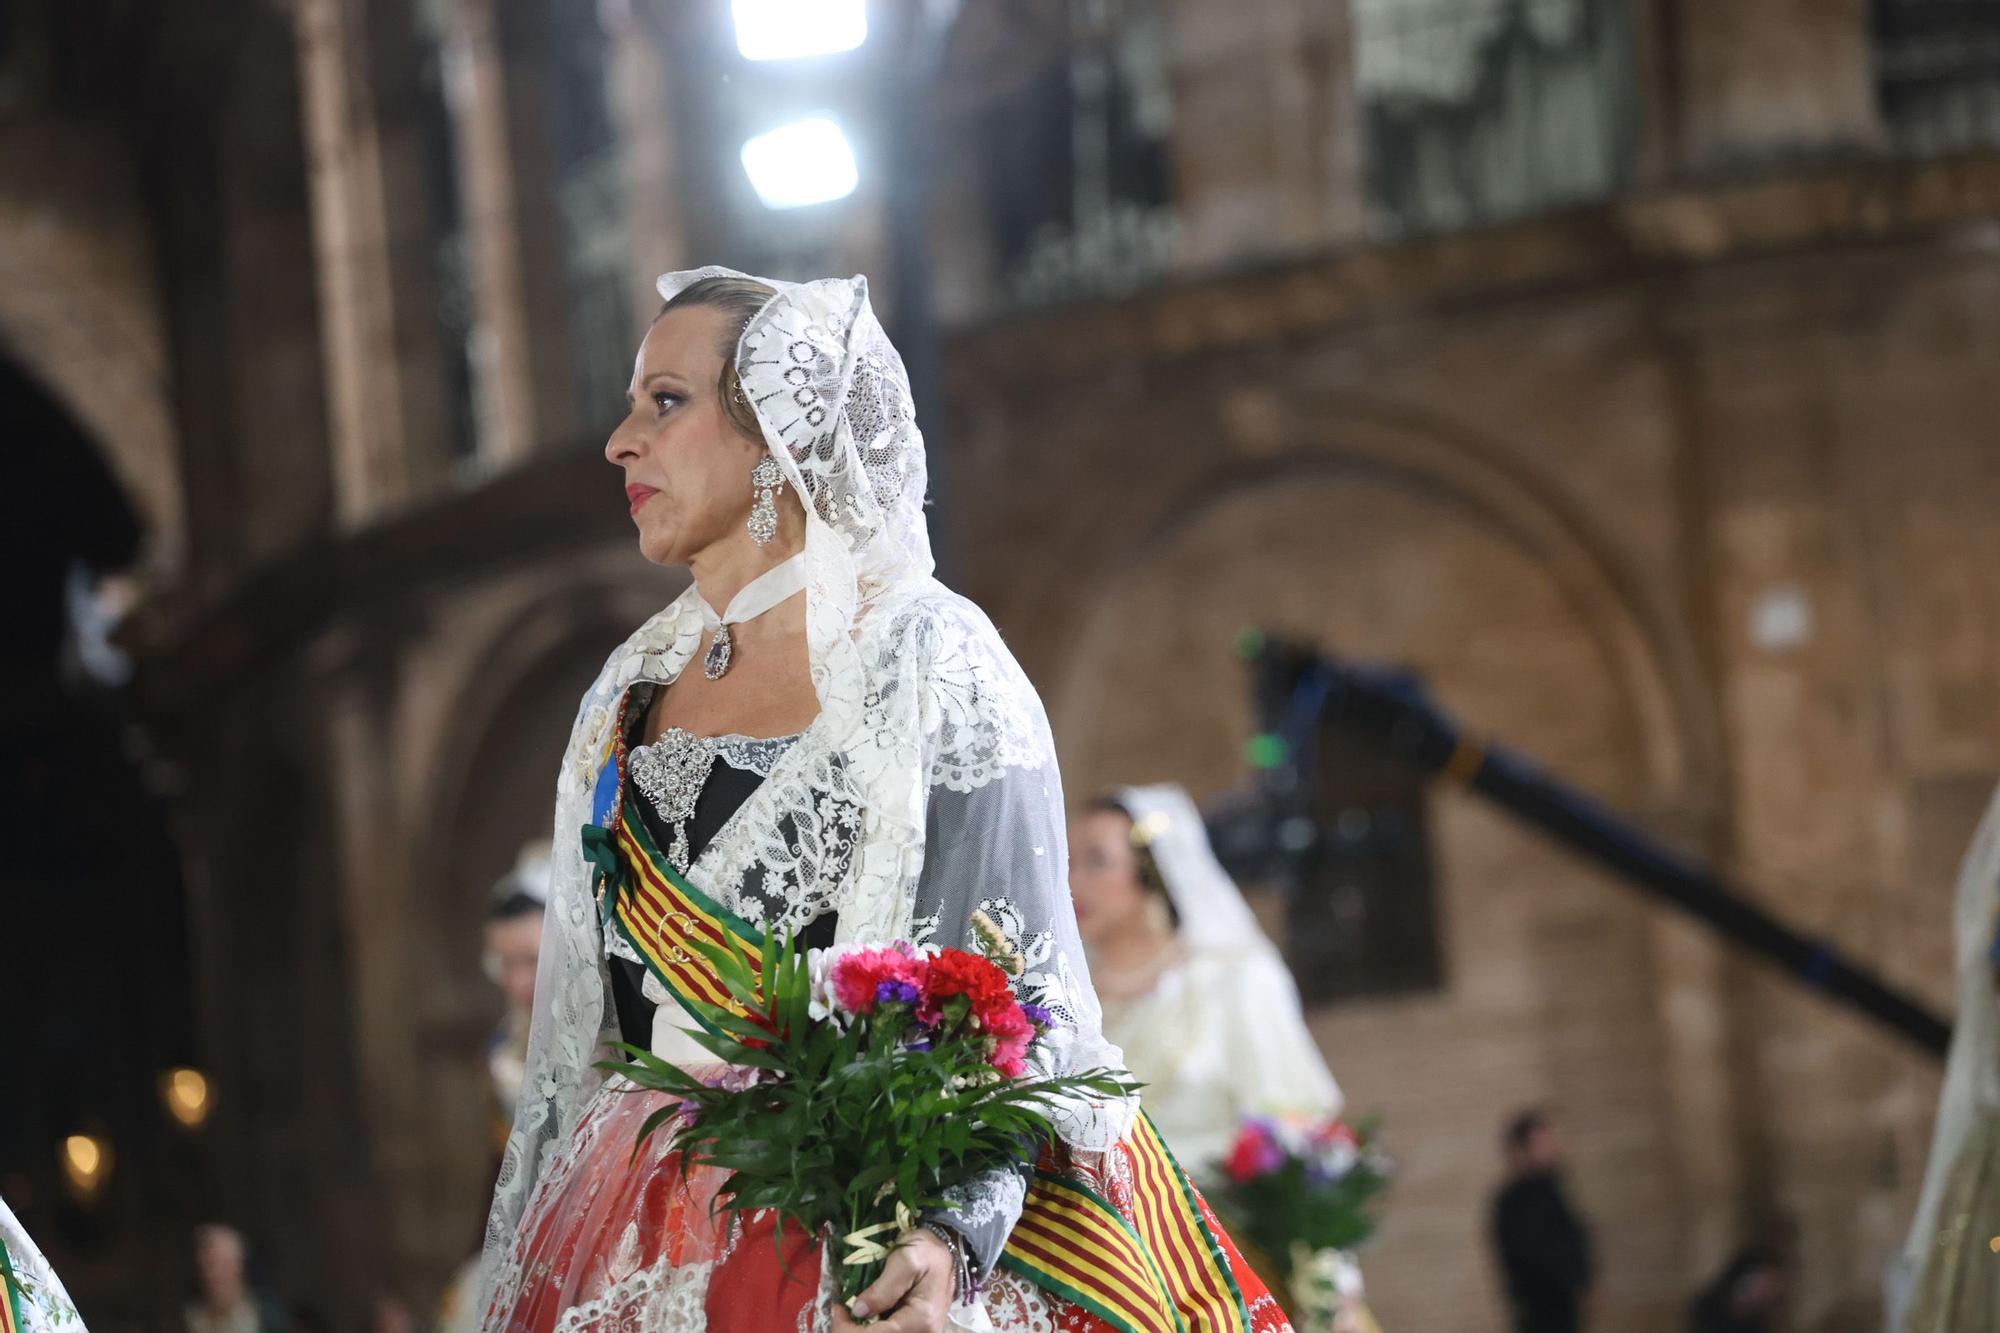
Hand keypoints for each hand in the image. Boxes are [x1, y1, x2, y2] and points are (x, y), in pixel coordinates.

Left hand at [832, 1229, 955, 1331]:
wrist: (945, 1252)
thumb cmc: (927, 1251)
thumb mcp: (907, 1259)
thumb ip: (884, 1287)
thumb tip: (859, 1311)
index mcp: (921, 1318)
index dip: (850, 1329)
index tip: (837, 1309)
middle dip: (853, 1330)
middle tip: (840, 1311)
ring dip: (861, 1329)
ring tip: (848, 1312)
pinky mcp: (915, 1330)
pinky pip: (888, 1332)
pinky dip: (872, 1327)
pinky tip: (863, 1315)